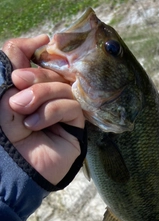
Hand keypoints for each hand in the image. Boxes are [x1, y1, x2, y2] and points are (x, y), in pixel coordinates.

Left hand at [0, 35, 84, 184]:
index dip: (38, 50)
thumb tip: (41, 39)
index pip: (40, 60)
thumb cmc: (4, 133)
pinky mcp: (76, 126)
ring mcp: (65, 111)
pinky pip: (71, 106)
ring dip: (40, 96)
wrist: (13, 166)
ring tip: (22, 112)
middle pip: (54, 72)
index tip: (40, 43)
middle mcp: (50, 97)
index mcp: (32, 88)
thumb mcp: (4, 94)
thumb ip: (15, 63)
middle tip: (16, 90)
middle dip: (35, 77)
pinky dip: (51, 112)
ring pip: (63, 87)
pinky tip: (34, 125)